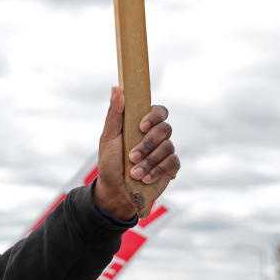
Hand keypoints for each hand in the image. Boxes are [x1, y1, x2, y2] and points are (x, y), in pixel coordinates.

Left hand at [93, 86, 178, 219]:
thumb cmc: (110, 162)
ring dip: (149, 161)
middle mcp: (157, 135)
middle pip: (165, 129)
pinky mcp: (171, 167)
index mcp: (143, 124)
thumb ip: (114, 114)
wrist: (114, 190)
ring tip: (134, 173)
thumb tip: (116, 88)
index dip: (153, 116)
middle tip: (131, 157)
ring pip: (167, 148)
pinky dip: (156, 171)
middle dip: (148, 144)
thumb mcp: (108, 139)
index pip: (159, 111)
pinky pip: (172, 163)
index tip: (141, 127)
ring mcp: (165, 151)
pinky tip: (144, 178)